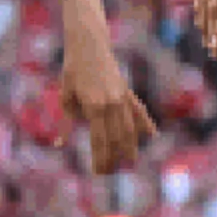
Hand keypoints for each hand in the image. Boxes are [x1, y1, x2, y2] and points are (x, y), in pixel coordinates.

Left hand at [61, 40, 156, 174]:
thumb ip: (68, 118)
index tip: (98, 172)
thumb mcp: (65, 94)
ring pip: (130, 127)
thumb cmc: (73, 69)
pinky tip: (152, 135)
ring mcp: (122, 97)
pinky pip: (138, 111)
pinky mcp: (126, 91)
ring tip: (131, 161)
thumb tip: (63, 141)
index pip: (99, 140)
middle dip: (114, 157)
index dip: (100, 158)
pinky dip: (145, 123)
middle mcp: (112, 104)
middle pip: (117, 138)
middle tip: (110, 173)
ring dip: (130, 146)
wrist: (89, 44)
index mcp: (95, 106)